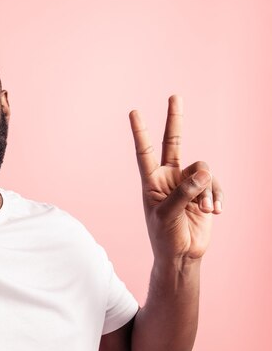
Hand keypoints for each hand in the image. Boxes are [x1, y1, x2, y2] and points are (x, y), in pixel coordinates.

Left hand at [129, 95, 222, 262]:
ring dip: (207, 190)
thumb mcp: (168, 215)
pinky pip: (215, 184)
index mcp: (151, 181)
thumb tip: (203, 170)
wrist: (181, 255)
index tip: (134, 112)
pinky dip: (217, 196)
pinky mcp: (204, 192)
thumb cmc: (165, 237)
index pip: (145, 152)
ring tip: (206, 209)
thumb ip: (183, 192)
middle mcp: (168, 177)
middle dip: (175, 120)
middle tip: (174, 95)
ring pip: (203, 170)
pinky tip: (215, 211)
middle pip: (174, 143)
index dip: (141, 132)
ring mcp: (187, 184)